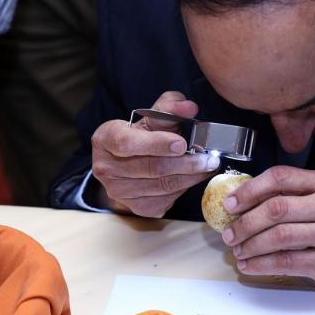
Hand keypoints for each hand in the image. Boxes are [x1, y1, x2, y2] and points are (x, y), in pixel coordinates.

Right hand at [92, 91, 219, 216]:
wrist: (129, 162)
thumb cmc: (142, 135)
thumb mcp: (152, 116)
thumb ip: (170, 107)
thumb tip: (189, 107)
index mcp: (105, 139)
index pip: (128, 143)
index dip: (156, 144)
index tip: (182, 143)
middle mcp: (106, 168)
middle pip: (151, 168)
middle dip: (186, 162)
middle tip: (209, 157)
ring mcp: (119, 191)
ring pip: (162, 185)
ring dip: (191, 176)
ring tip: (208, 166)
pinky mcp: (137, 207)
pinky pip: (166, 199)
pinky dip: (184, 188)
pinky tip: (194, 177)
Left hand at [221, 166, 314, 292]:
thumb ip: (296, 196)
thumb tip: (245, 202)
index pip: (282, 177)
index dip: (250, 189)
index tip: (231, 202)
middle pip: (276, 208)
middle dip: (244, 222)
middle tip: (228, 233)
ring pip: (279, 236)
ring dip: (250, 245)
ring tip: (237, 250)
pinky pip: (287, 262)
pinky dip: (262, 264)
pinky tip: (250, 265)